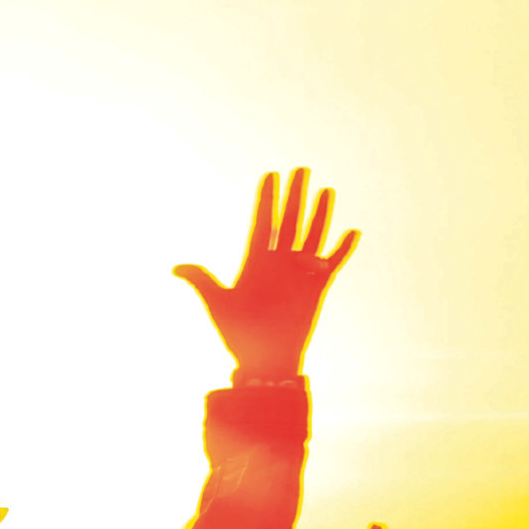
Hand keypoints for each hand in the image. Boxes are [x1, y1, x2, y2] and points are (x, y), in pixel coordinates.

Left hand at [172, 166, 359, 381]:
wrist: (265, 359)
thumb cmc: (238, 334)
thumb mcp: (218, 304)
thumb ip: (202, 281)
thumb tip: (175, 268)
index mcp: (254, 262)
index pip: (263, 222)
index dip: (266, 199)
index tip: (270, 175)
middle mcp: (278, 263)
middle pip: (289, 221)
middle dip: (295, 195)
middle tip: (301, 169)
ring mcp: (299, 273)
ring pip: (312, 235)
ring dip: (320, 214)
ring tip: (326, 190)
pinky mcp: (318, 287)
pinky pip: (333, 263)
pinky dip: (343, 249)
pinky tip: (352, 232)